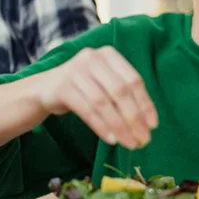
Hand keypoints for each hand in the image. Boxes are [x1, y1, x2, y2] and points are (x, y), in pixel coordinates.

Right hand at [38, 46, 158, 148]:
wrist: (46, 89)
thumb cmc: (85, 88)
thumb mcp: (105, 84)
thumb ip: (125, 97)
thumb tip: (148, 124)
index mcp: (109, 55)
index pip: (133, 80)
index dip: (145, 104)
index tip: (153, 125)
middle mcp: (93, 58)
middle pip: (120, 91)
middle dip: (134, 118)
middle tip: (143, 139)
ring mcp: (75, 70)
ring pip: (103, 102)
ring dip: (119, 126)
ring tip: (129, 143)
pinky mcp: (62, 87)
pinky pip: (86, 110)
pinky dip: (101, 126)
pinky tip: (111, 139)